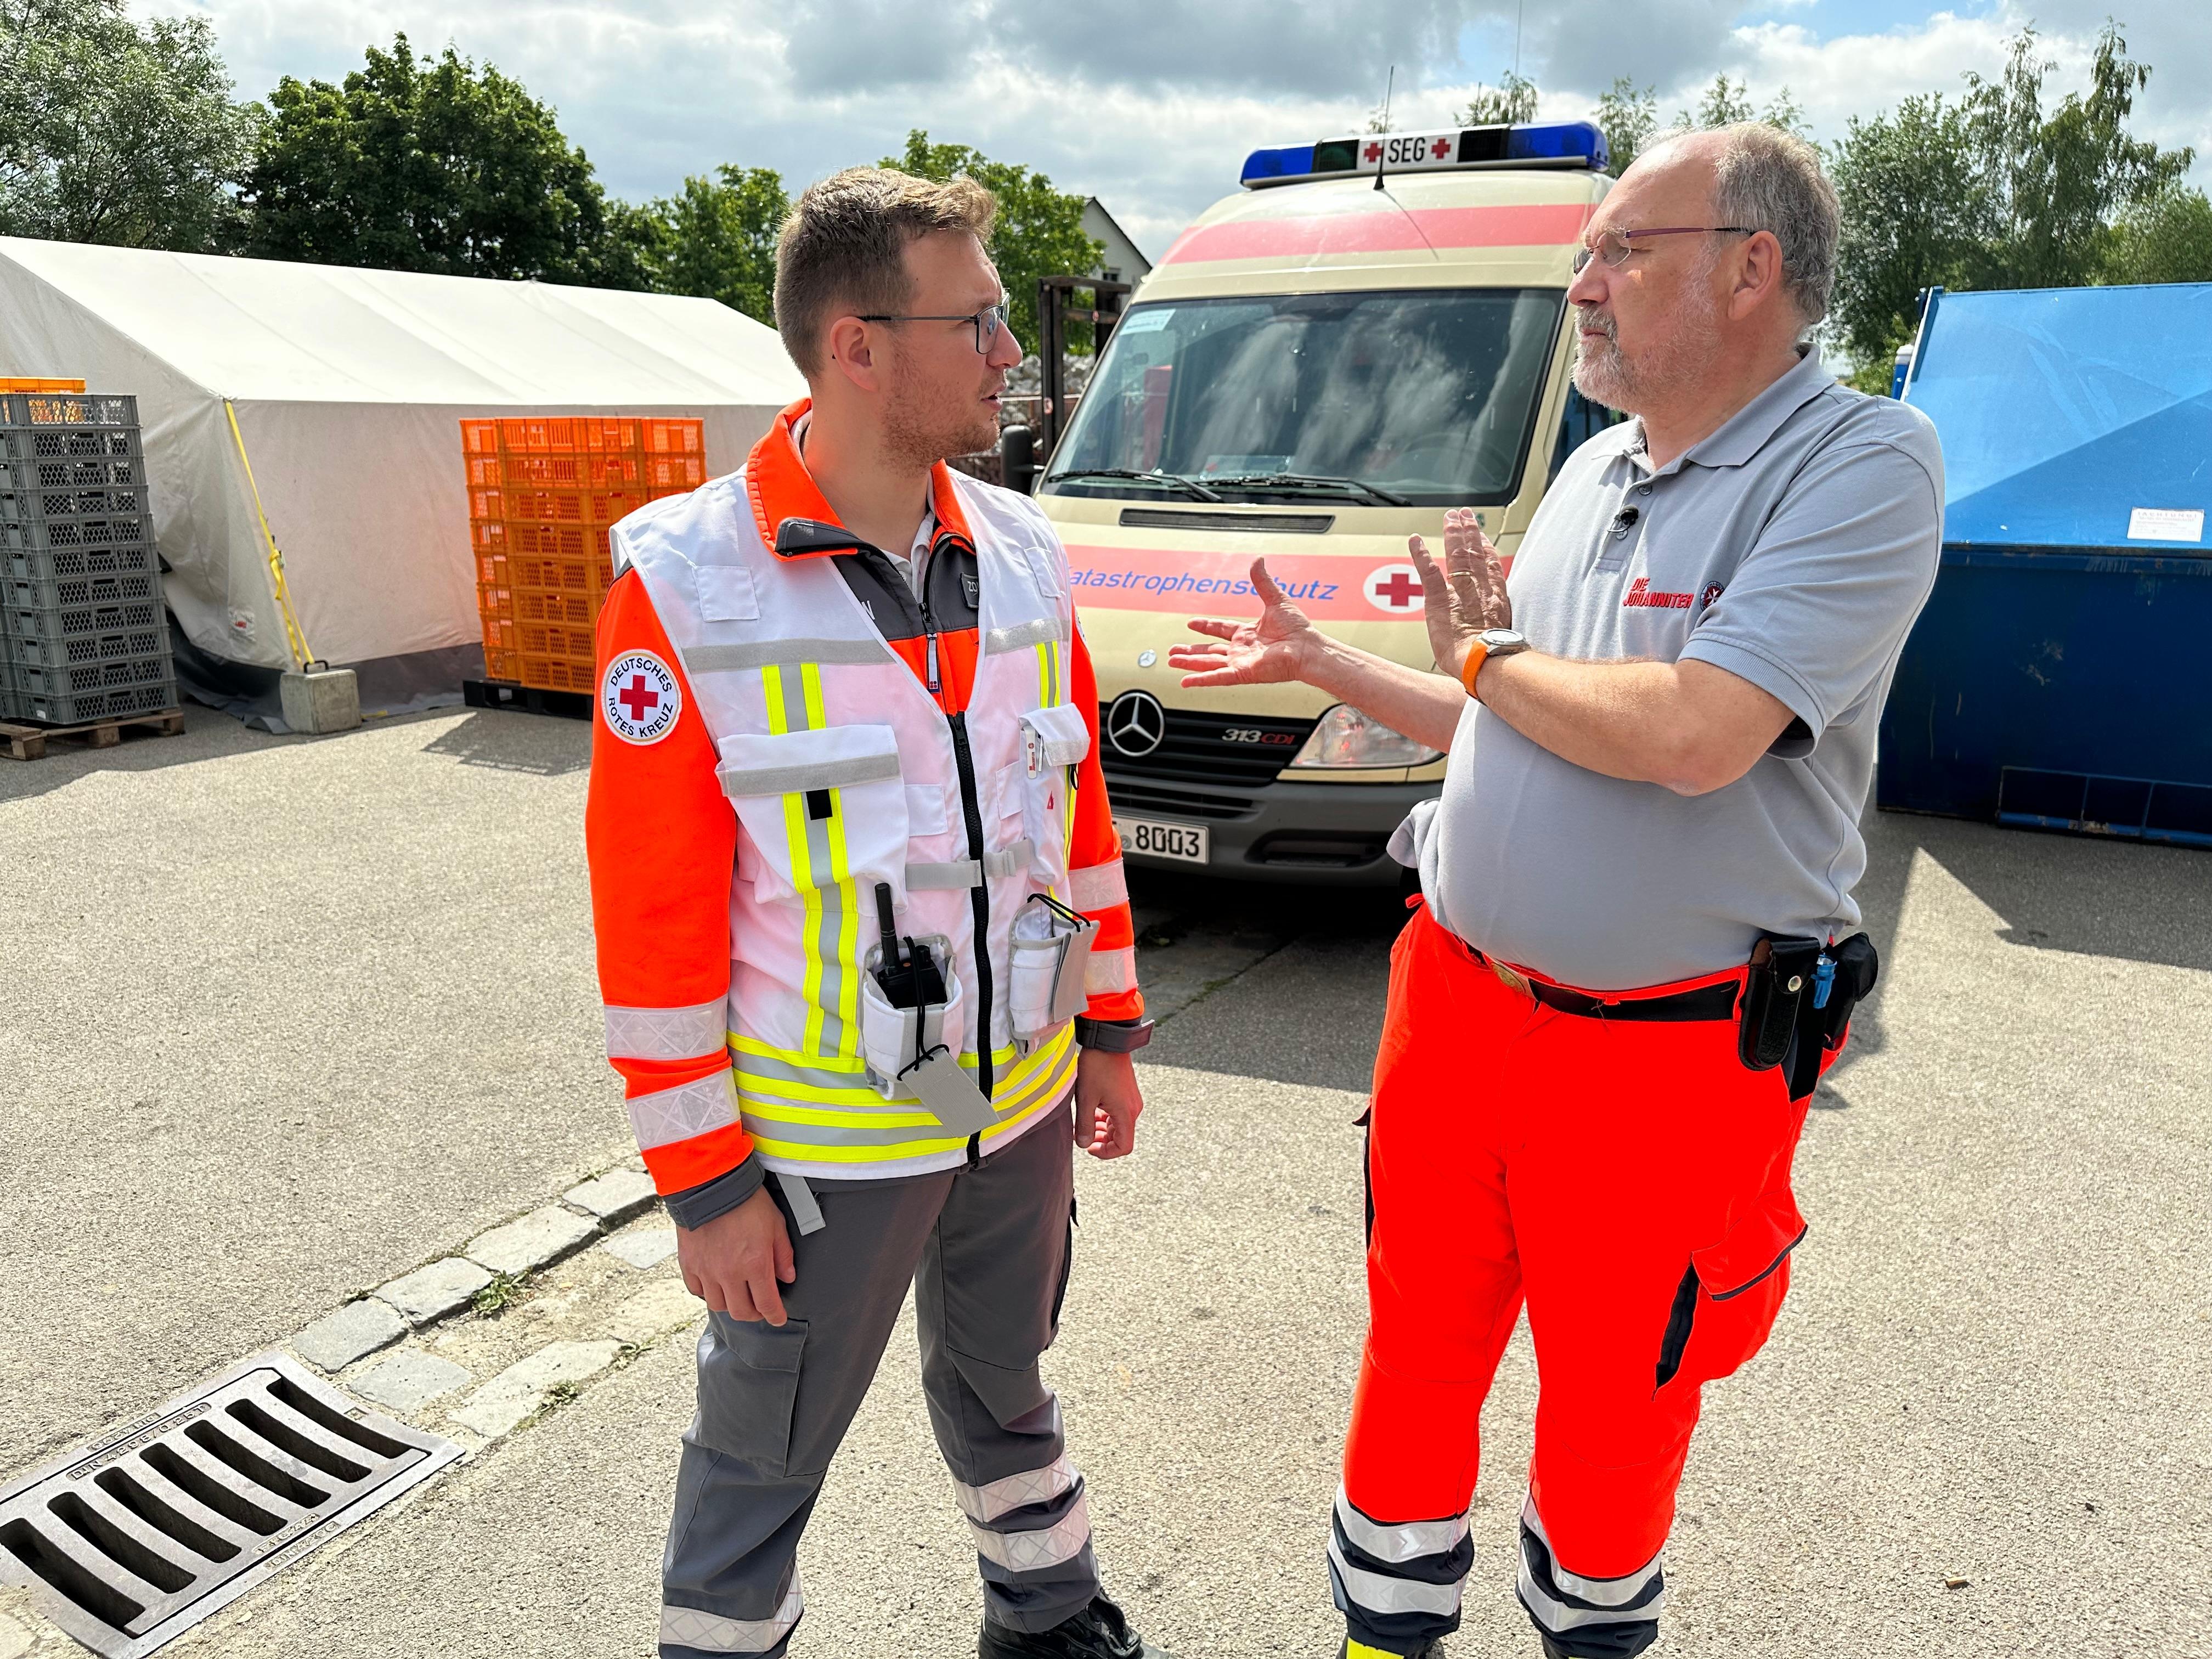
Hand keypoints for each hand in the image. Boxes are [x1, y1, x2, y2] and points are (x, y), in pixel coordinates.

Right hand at [677, 1184, 795, 1323]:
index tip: (778, 1318)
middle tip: (760, 1307)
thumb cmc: (747, 1200)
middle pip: (741, 1311)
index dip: (775, 1316)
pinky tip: (716, 1284)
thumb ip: (783, 1254)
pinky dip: (708, 1292)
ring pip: (718, 1305)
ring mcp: (707, 1271)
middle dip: (754, 1314)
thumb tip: (787, 1277)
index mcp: (755, 1264)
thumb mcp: (776, 1224)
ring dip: (731, 1304)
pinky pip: (697, 1290)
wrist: (711, 1184)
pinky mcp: (689, 1264)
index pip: (767, 1304)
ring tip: (737, 1295)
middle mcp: (730, 1273)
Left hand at [1075, 1048, 1142, 1159]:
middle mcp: (1133, 1109)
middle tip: (1084, 1136)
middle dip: (1103, 1141)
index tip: (1090, 1148)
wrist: (1108, 1041)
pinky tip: (1093, 1110)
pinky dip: (1107, 1118)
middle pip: (1122, 1137)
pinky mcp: (1128, 1093)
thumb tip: (1083, 1144)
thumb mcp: (1085, 1098)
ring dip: (1104, 1129)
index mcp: (1125, 1113)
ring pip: (1120, 1125)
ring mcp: (1132, 1100)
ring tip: (1086, 1122)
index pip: (1124, 1147)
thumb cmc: (1097, 1067)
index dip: (1106, 1153)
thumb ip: (1084, 1125)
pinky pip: (1119, 1113)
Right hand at [1169, 558, 1322, 687]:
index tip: (1191, 624)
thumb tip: (1257, 560)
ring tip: (1172, 661)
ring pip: (1209, 663)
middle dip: (1190, 650)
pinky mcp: (1243, 673)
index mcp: (1248, 634)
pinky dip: (1201, 679)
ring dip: (1189, 662)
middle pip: (1210, 650)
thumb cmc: (1298, 629)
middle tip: (1173, 651)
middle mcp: (1242, 650)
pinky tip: (1185, 681)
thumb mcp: (1276, 599)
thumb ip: (1262, 582)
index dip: (1206, 627)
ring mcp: (1241, 663)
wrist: (1308, 648)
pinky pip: (1218, 677)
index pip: (1221, 630)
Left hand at [1407, 507, 1510, 681]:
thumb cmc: (1491, 659)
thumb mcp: (1499, 636)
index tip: (1481, 534)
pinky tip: (1415, 540)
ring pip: (1457, 555)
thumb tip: (1492, 632)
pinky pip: (1428, 571)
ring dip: (1452, 534)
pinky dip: (1420, 554)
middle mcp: (1479, 589)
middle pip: (1474, 553)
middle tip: (1463, 515)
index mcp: (1494, 598)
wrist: (1483, 662)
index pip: (1490, 565)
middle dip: (1468, 531)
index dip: (1485, 546)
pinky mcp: (1438, 599)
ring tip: (1449, 518)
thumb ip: (1493, 625)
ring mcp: (1459, 592)